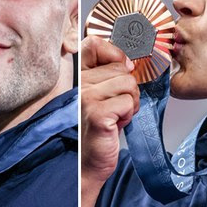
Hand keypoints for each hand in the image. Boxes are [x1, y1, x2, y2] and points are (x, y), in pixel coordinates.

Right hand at [80, 36, 139, 206]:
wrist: (87, 162)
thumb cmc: (97, 129)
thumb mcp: (101, 95)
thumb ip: (109, 74)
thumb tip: (130, 60)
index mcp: (76, 76)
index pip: (94, 44)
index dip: (114, 52)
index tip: (122, 67)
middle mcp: (77, 84)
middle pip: (120, 67)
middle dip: (127, 88)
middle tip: (116, 106)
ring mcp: (85, 97)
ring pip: (127, 83)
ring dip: (130, 102)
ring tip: (117, 115)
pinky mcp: (97, 113)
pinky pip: (127, 101)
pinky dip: (128, 114)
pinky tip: (116, 124)